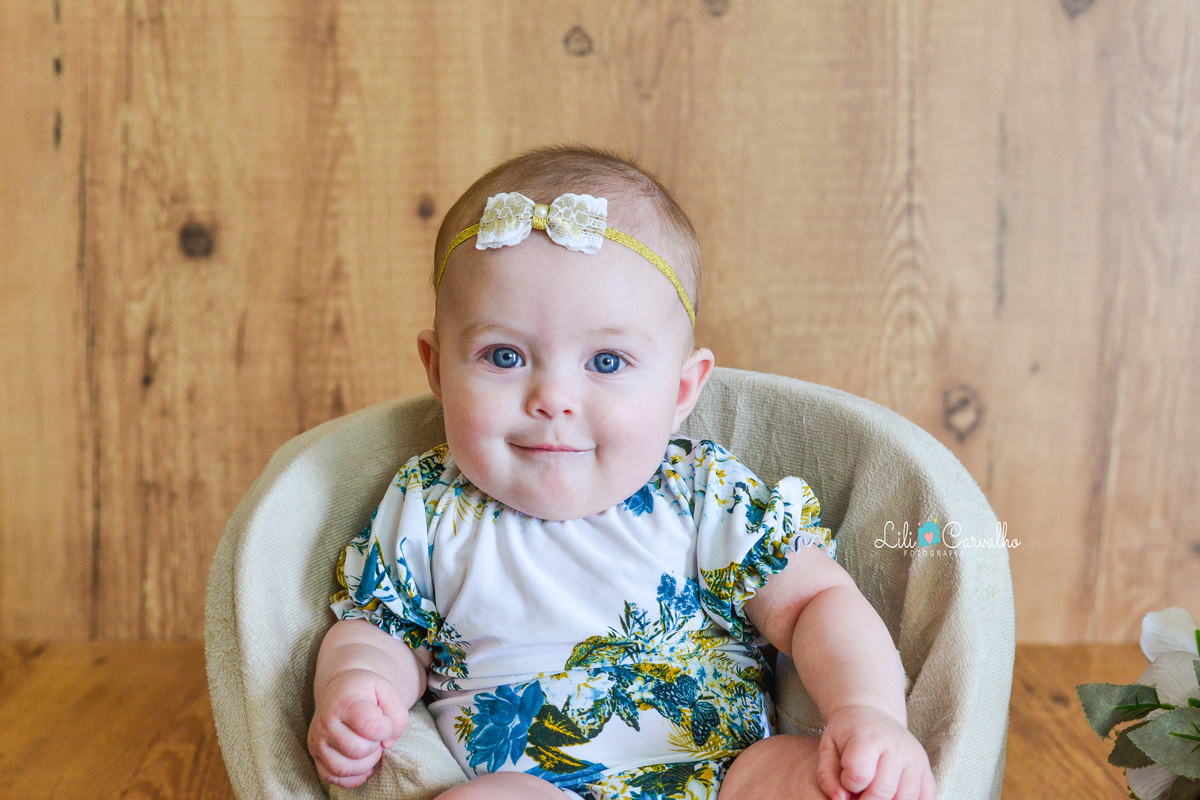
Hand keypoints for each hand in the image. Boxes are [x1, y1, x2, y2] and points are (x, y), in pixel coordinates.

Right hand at [308, 668, 410, 787]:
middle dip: (375, 746)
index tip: (384, 721)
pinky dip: (353, 776)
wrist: (338, 690)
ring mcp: (318, 741)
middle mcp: (326, 723)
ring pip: (345, 769)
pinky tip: (363, 763)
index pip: (371, 726)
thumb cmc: (365, 691)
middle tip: (376, 736)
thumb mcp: (386, 690)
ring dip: (366, 764)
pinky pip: (334, 777)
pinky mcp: (316, 756)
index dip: (386, 728)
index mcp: (345, 703)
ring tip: (370, 748)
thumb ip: (398, 714)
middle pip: (358, 751)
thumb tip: (388, 743)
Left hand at [816, 705, 935, 799]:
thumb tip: (840, 799)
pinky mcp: (926, 770)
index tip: (845, 778)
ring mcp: (915, 759)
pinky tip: (891, 797)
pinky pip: (925, 798)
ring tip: (872, 795)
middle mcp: (897, 747)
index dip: (848, 784)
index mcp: (868, 737)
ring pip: (905, 799)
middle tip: (857, 795)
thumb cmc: (847, 734)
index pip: (859, 774)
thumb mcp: (828, 747)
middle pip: (882, 792)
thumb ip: (826, 776)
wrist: (872, 715)